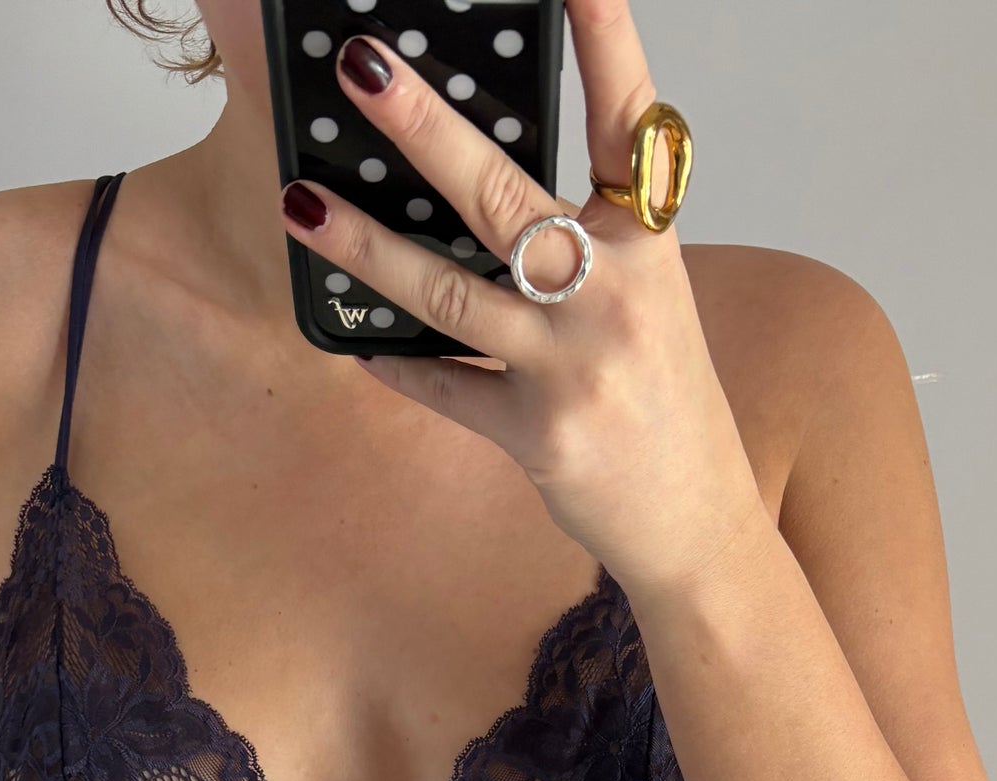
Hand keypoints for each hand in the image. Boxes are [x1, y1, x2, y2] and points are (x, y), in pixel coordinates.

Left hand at [277, 0, 765, 599]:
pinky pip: (449, 389)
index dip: (605, 37)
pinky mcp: (541, 435)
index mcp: (649, 240)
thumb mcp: (644, 293)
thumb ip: (582, 233)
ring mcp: (576, 366)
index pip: (628, 116)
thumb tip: (473, 179)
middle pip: (503, 194)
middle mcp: (616, 293)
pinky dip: (400, 367)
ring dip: (366, 246)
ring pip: (449, 293)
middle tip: (362, 67)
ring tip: (301, 203)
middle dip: (424, 126)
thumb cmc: (660, 391)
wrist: (695, 517)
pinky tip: (357, 345)